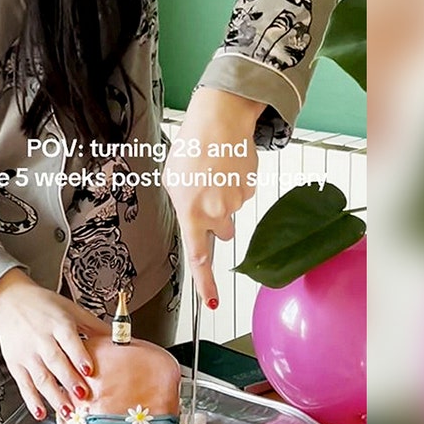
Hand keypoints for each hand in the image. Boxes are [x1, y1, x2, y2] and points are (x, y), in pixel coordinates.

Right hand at [0, 269, 109, 418]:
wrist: (9, 300)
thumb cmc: (43, 305)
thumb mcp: (71, 309)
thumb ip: (93, 325)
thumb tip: (119, 338)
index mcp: (58, 324)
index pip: (69, 341)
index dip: (79, 356)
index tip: (89, 371)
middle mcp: (41, 339)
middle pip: (55, 362)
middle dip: (69, 380)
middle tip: (82, 396)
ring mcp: (27, 353)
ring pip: (41, 377)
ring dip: (53, 396)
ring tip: (66, 410)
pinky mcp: (15, 364)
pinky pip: (24, 385)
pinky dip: (31, 400)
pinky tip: (40, 412)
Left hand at [163, 88, 262, 308]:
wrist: (218, 121)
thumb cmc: (192, 148)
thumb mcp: (173, 181)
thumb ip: (183, 207)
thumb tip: (194, 221)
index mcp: (191, 213)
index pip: (199, 258)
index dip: (207, 285)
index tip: (213, 303)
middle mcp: (216, 212)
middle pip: (222, 233)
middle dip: (216, 220)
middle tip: (207, 193)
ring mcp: (235, 201)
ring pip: (232, 213)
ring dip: (225, 199)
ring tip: (214, 173)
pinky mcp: (250, 188)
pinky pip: (243, 195)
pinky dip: (236, 184)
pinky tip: (227, 166)